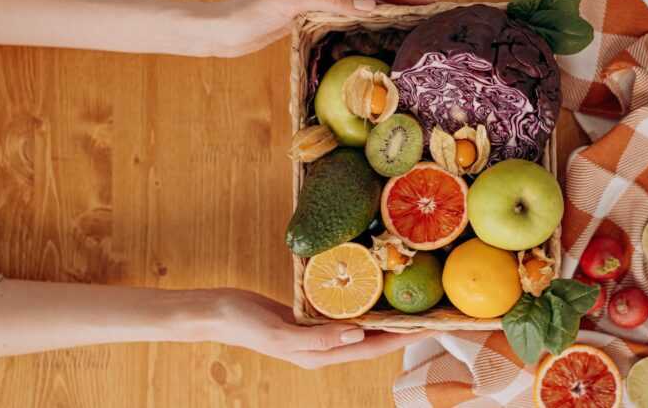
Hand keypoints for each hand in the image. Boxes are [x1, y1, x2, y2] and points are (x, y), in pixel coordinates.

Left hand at [200, 0, 436, 56]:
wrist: (221, 31)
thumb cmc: (249, 15)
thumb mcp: (288, 4)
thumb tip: (368, 3)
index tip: (429, 1)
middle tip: (431, 13)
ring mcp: (316, 3)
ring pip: (362, 3)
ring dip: (388, 10)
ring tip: (412, 23)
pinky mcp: (309, 20)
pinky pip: (348, 18)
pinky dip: (368, 23)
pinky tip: (375, 36)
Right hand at [205, 289, 436, 368]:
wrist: (218, 311)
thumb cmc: (245, 323)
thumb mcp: (280, 333)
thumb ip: (318, 340)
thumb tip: (358, 336)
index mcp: (320, 356)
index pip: (371, 350)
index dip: (401, 339)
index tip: (429, 326)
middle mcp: (323, 348)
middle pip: (372, 341)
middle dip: (402, 330)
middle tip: (430, 312)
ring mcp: (317, 333)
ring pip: (361, 327)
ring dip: (385, 318)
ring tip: (410, 302)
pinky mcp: (310, 318)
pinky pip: (344, 314)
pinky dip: (362, 306)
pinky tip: (372, 292)